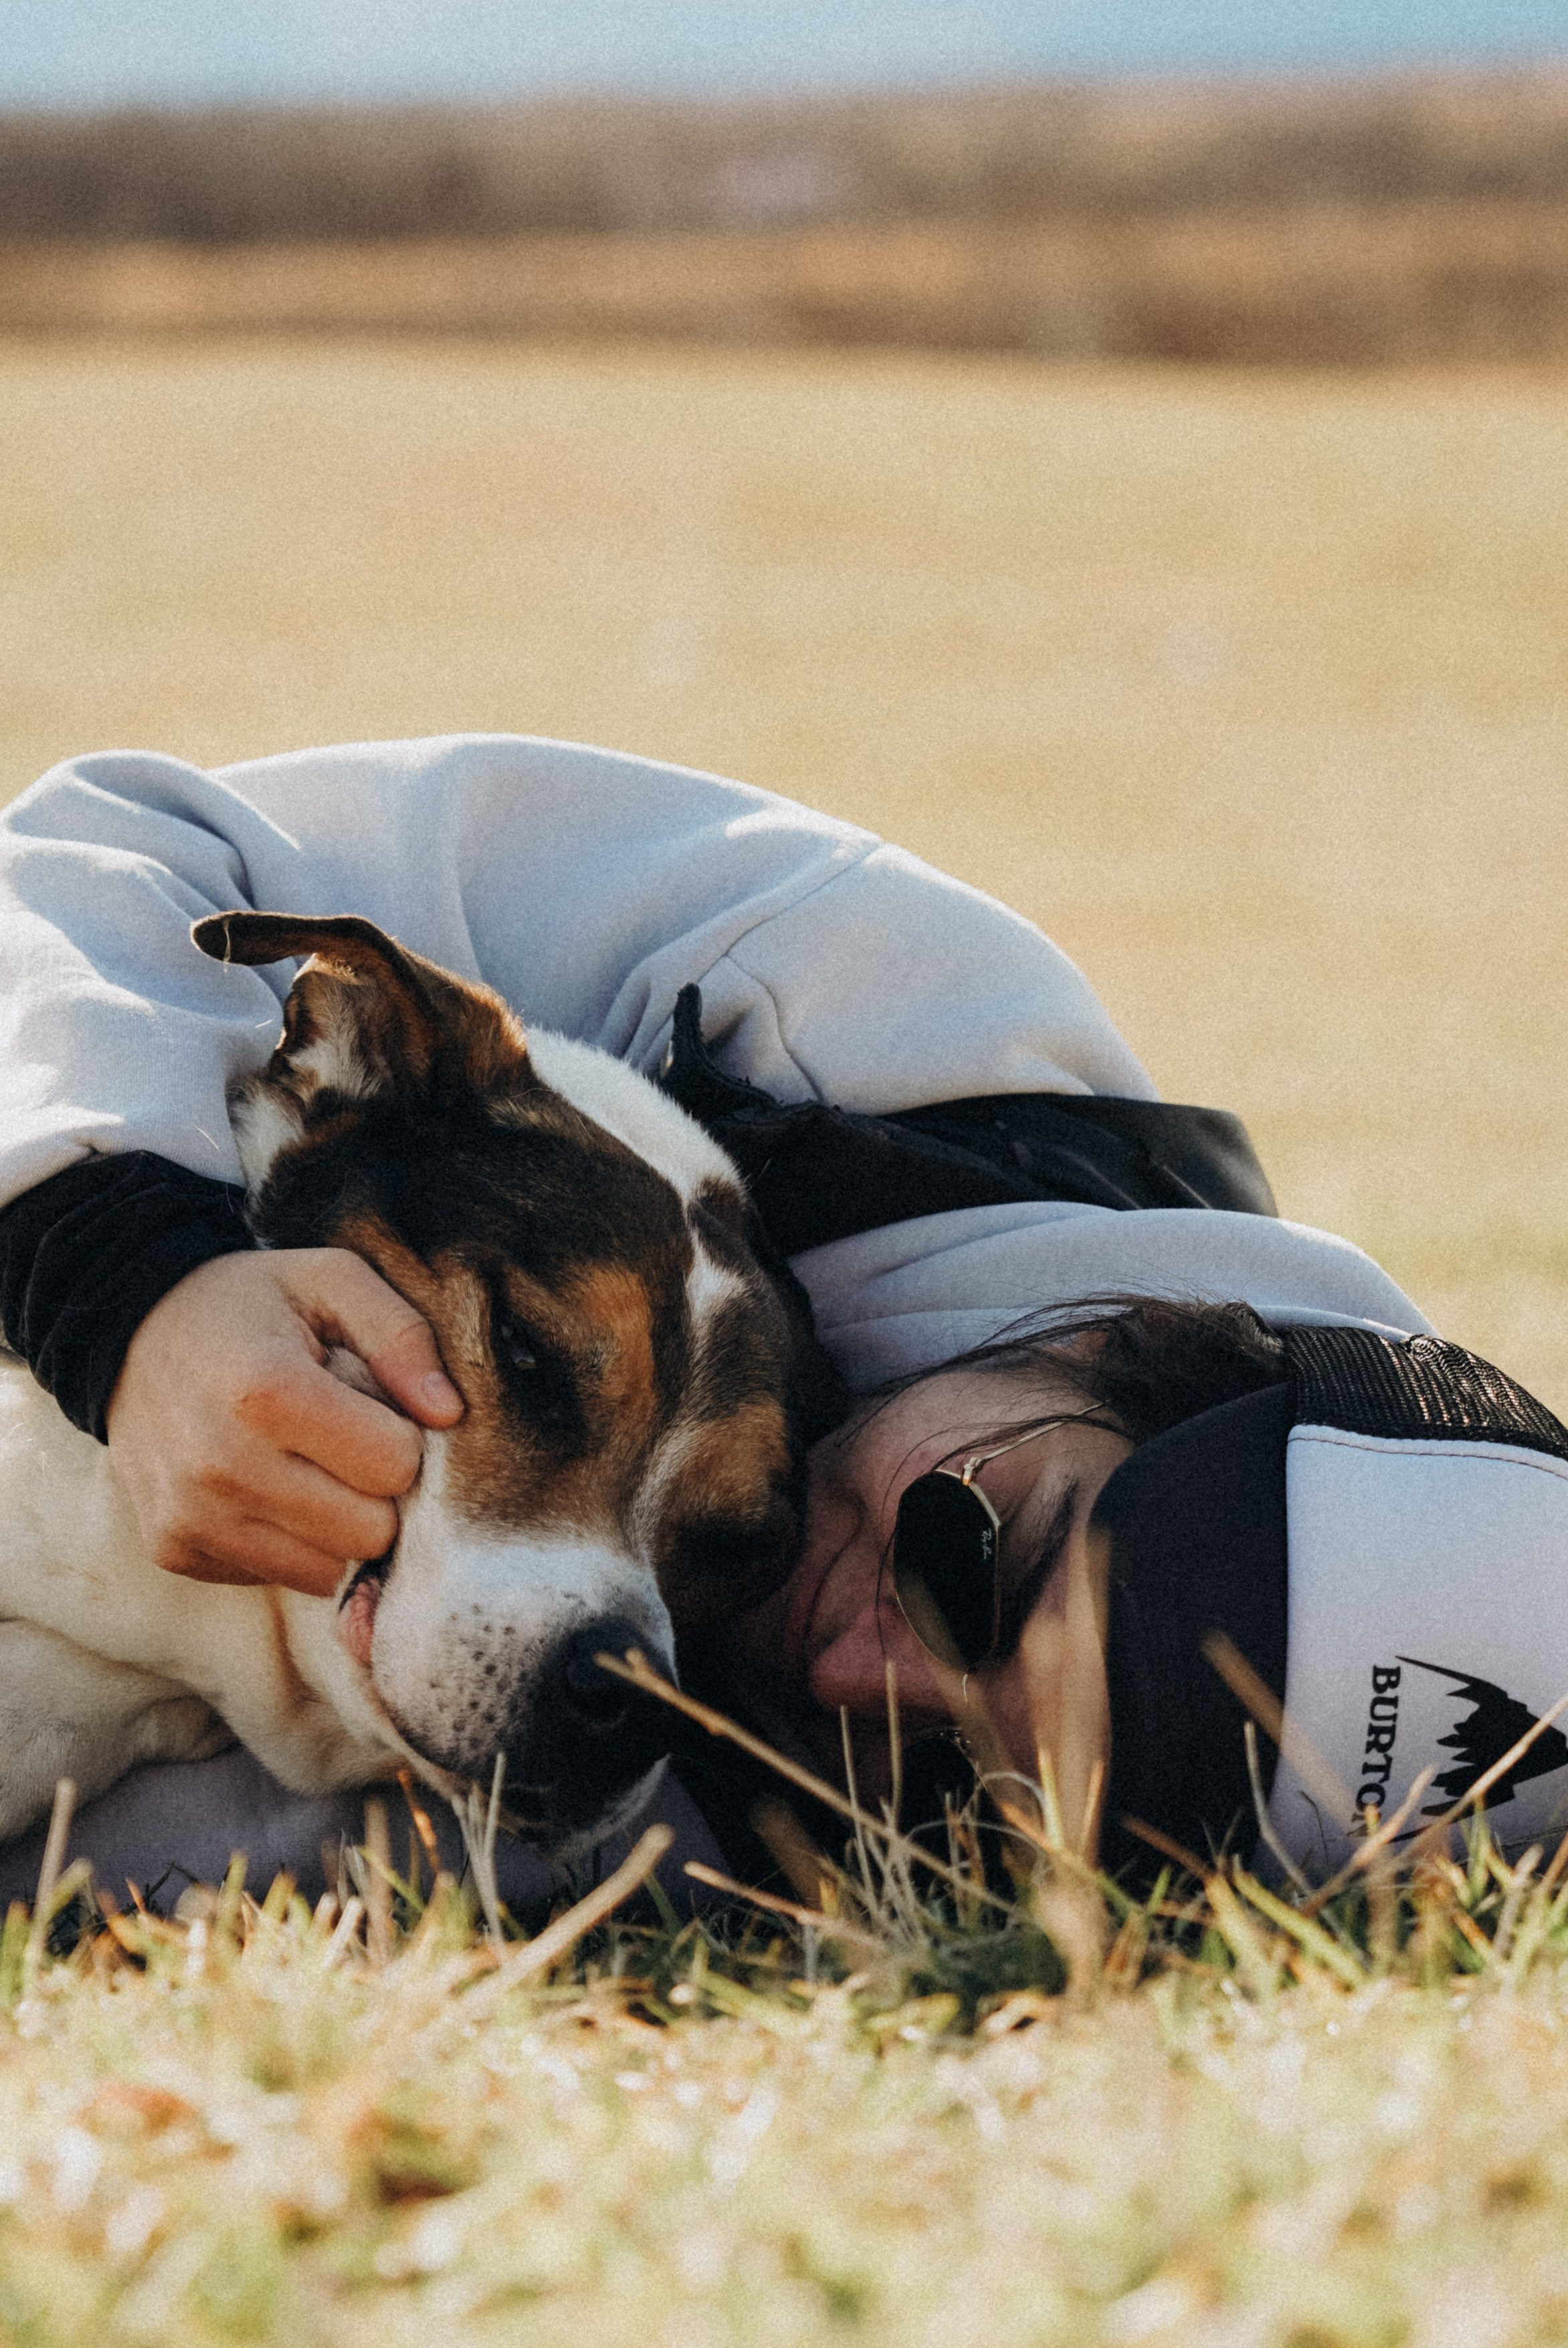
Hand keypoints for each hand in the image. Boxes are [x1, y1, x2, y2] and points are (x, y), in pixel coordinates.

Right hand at [106, 1249, 463, 1596]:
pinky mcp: (175, 1550)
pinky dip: (290, 1542)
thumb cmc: (250, 1304)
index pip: (394, 1467)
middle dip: (377, 1492)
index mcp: (266, 1391)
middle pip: (368, 1532)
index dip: (403, 1439)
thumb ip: (402, 1336)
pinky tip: (268, 1486)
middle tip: (347, 1444)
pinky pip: (278, 1578)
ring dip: (336, 1524)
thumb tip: (449, 1414)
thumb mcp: (331, 1280)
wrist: (130, 1334)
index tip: (376, 1410)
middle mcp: (219, 1466)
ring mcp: (191, 1517)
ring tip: (307, 1464)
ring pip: (327, 1570)